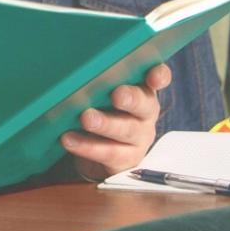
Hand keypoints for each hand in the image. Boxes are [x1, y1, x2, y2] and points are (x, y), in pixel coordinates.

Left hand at [64, 62, 170, 179]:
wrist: (99, 152)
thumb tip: (76, 70)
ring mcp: (139, 138)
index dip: (159, 76)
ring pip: (126, 130)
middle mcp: (145, 113)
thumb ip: (99, 80)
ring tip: (86, 118)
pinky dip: (87, 146)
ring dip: (105, 124)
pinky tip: (70, 139)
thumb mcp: (102, 92)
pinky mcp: (127, 159)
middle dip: (131, 99)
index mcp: (142, 89)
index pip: (159, 78)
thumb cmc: (102, 111)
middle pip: (144, 104)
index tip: (153, 76)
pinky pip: (109, 153)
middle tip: (117, 95)